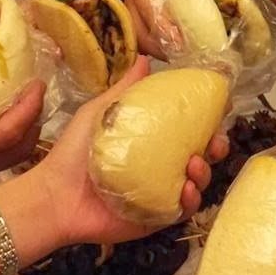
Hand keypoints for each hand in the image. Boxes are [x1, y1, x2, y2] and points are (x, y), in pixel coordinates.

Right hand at [0, 78, 44, 197]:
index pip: (8, 133)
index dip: (29, 107)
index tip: (37, 83)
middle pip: (18, 151)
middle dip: (34, 119)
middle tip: (35, 91)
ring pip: (9, 160)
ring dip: (23, 131)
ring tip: (23, 102)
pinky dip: (6, 141)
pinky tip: (0, 118)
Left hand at [26, 56, 228, 246]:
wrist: (55, 196)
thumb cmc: (74, 152)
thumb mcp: (100, 113)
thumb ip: (124, 89)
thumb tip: (144, 57)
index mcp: (152, 141)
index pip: (188, 128)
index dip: (207, 119)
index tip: (220, 107)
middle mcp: (161, 166)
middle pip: (202, 155)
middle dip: (216, 147)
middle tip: (216, 141)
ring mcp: (161, 192)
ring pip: (198, 182)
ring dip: (205, 172)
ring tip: (194, 164)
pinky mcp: (156, 217)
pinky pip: (182, 209)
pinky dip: (191, 199)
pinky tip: (187, 188)